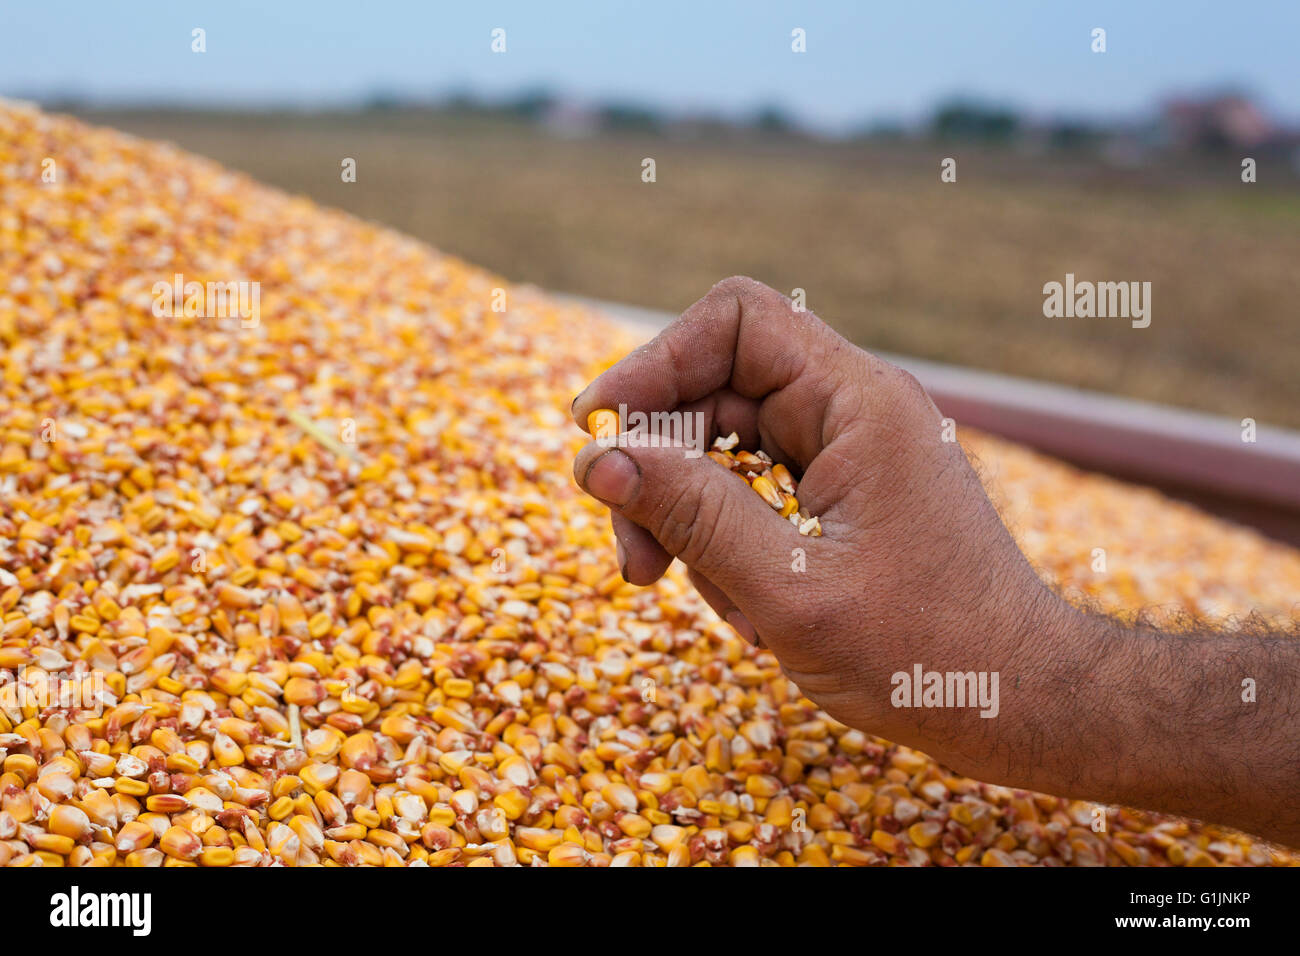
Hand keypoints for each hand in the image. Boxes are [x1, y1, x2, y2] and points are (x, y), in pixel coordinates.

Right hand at [570, 276, 1071, 786]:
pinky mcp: (839, 500)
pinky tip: (744, 608)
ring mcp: (847, 456)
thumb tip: (598, 458)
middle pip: (716, 391)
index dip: (656, 363)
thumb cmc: (927, 654)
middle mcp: (852, 412)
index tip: (599, 431)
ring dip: (688, 519)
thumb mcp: (790, 587)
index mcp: (858, 403)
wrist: (1019, 705)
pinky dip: (726, 543)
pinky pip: (753, 494)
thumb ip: (692, 514)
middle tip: (635, 561)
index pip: (738, 321)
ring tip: (701, 598)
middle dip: (659, 468)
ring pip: (724, 450)